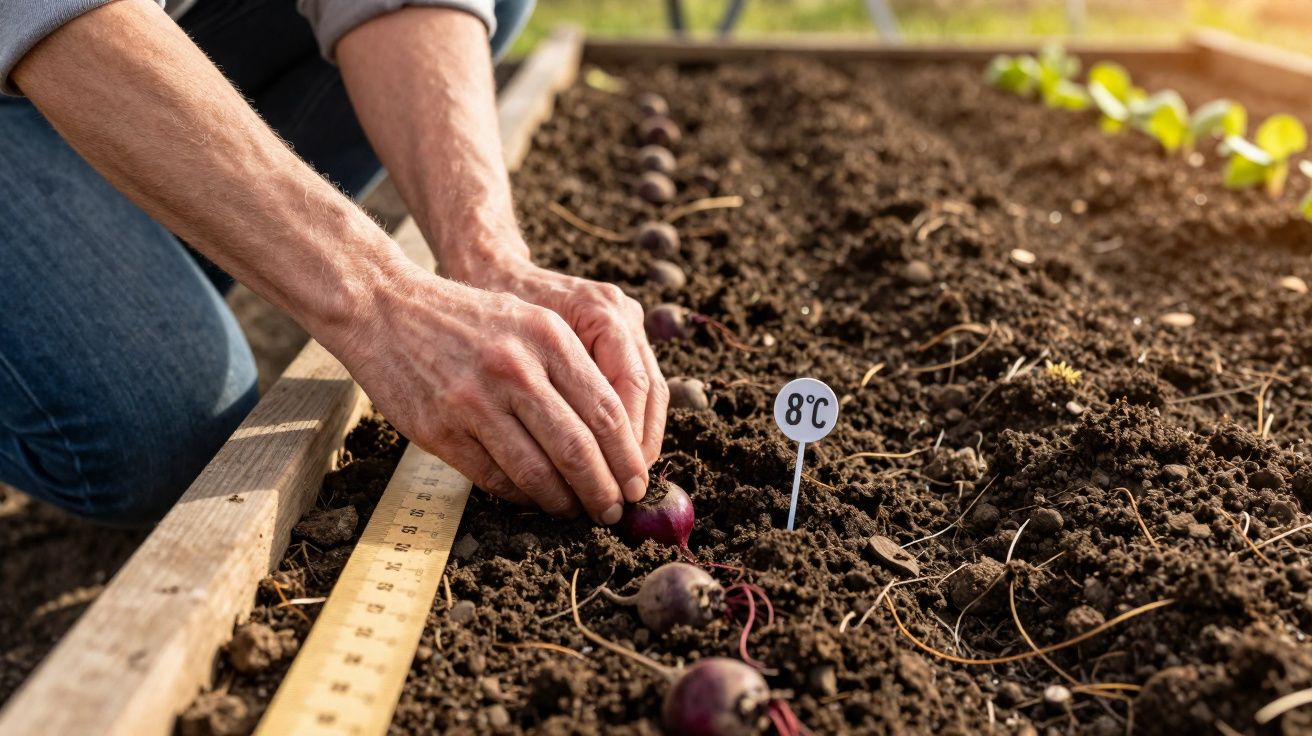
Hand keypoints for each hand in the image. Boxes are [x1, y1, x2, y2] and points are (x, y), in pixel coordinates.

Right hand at [332, 261, 650, 523]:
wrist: (386, 308)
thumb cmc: (468, 319)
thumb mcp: (530, 321)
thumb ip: (572, 367)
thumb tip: (616, 435)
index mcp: (548, 337)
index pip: (606, 411)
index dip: (628, 457)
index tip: (638, 482)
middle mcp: (515, 368)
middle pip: (578, 448)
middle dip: (604, 490)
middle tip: (614, 511)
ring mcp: (475, 401)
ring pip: (538, 472)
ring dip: (564, 502)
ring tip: (577, 511)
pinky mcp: (441, 429)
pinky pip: (495, 478)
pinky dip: (522, 497)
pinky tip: (535, 500)